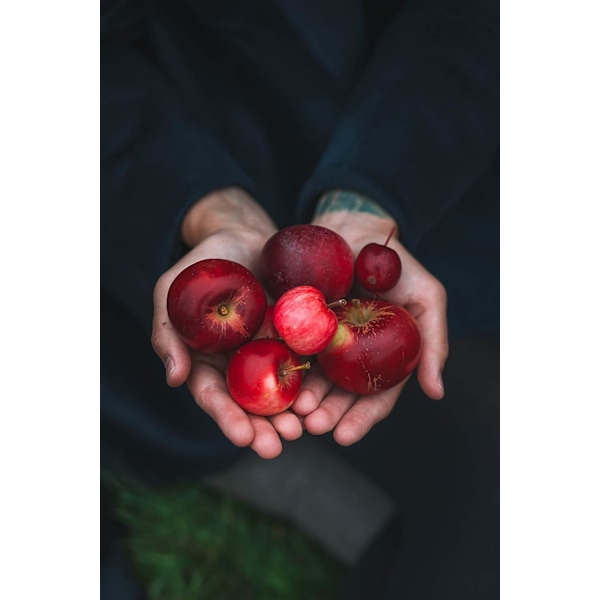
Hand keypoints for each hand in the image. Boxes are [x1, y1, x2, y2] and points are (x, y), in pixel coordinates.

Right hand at [151, 188, 303, 458]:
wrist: (241, 235)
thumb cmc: (199, 265)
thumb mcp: (171, 292)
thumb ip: (168, 333)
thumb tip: (174, 378)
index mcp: (208, 362)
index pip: (215, 397)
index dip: (227, 418)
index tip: (243, 436)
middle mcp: (240, 364)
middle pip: (250, 403)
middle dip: (263, 427)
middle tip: (277, 445)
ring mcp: (270, 351)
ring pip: (281, 389)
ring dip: (291, 412)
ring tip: (304, 428)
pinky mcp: (297, 335)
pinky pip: (306, 359)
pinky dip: (314, 380)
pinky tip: (323, 394)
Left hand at [293, 195, 448, 445]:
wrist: (356, 225)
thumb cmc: (396, 263)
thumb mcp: (427, 298)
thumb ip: (434, 343)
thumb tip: (436, 393)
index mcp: (381, 358)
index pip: (373, 398)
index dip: (360, 420)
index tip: (344, 436)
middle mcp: (350, 356)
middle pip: (338, 395)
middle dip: (326, 414)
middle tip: (311, 425)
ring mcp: (321, 340)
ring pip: (311, 378)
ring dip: (302, 398)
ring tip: (291, 410)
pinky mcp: (296, 322)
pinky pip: (288, 347)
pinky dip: (283, 365)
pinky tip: (274, 377)